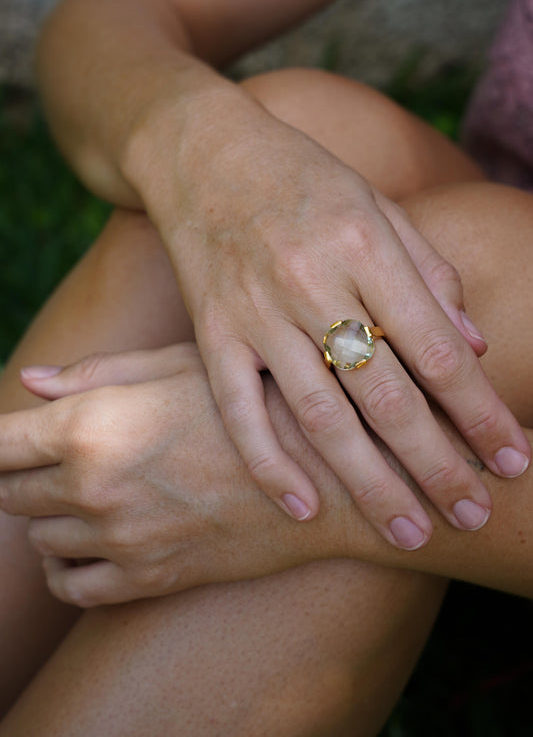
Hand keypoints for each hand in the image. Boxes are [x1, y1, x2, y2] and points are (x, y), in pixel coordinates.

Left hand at [0, 346, 345, 606]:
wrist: (326, 470)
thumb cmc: (251, 399)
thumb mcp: (176, 365)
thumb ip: (95, 375)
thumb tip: (30, 380)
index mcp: (91, 423)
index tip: (11, 440)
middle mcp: (93, 485)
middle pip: (8, 491)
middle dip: (19, 474)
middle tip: (53, 458)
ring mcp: (120, 538)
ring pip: (38, 538)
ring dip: (49, 516)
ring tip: (83, 494)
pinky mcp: (149, 577)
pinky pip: (72, 587)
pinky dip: (64, 568)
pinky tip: (84, 545)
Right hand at [139, 95, 528, 548]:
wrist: (204, 154)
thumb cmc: (304, 179)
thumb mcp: (380, 208)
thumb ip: (429, 275)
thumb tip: (476, 347)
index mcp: (365, 246)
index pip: (437, 350)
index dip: (480, 411)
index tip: (513, 459)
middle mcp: (312, 282)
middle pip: (386, 395)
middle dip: (437, 464)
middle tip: (472, 517)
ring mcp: (256, 311)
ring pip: (319, 415)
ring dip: (369, 483)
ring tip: (409, 533)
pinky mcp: (211, 330)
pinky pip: (239, 409)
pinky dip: (268, 463)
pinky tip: (304, 509)